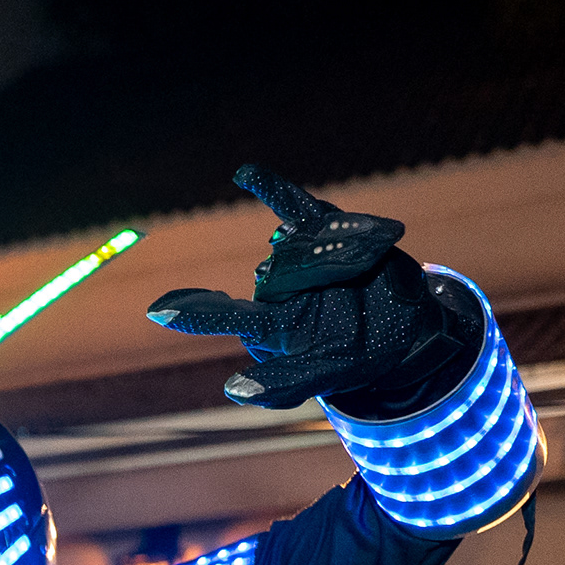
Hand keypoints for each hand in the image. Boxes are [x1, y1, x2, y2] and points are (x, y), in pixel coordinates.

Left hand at [145, 166, 477, 415]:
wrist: (406, 326)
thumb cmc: (358, 357)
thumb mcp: (326, 376)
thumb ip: (283, 385)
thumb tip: (232, 390)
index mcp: (268, 328)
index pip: (227, 317)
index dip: (197, 314)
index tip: (158, 311)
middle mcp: (274, 291)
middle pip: (280, 271)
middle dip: (322, 270)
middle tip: (360, 275)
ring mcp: (295, 259)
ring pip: (300, 244)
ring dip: (341, 250)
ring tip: (371, 262)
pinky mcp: (320, 229)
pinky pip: (292, 206)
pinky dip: (273, 189)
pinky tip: (245, 174)